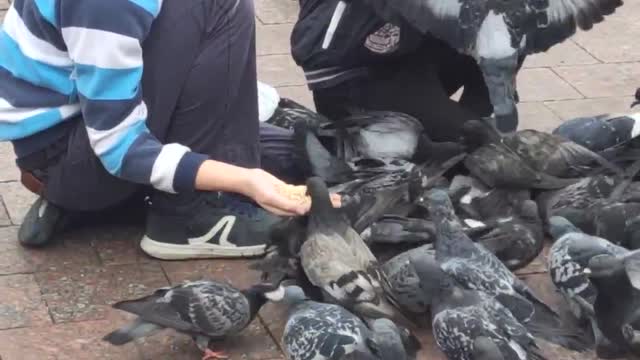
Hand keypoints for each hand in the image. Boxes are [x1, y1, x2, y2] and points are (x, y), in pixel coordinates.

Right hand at [194, 160, 339, 215]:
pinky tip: (320, 190)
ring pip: (308, 198)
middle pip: (310, 205)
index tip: (332, 208)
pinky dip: (310, 191)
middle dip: (324, 204)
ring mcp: (288, 198)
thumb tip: (304, 210)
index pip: (306, 211)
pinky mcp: (287, 190)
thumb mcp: (272, 197)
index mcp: (286, 211)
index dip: (319, 210)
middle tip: (339, 202)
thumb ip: (288, 204)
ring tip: (334, 196)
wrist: (248, 180)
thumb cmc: (258, 190)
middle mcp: (289, 206)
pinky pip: (301, 192)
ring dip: (320, 197)